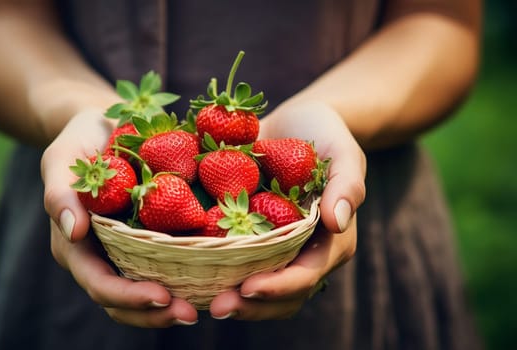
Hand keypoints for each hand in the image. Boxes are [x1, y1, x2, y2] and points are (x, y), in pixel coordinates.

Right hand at [41, 110, 197, 326]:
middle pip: (123, 302)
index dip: (127, 297)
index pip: (99, 283)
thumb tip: (74, 231)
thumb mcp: (62, 158)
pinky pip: (165, 265)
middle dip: (154, 314)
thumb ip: (60, 192)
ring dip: (171, 306)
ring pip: (145, 292)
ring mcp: (125, 251)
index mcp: (76, 246)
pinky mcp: (149, 240)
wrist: (103, 129)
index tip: (161, 297)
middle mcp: (101, 256)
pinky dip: (185, 277)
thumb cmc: (80, 142)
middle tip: (191, 314)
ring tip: (202, 307)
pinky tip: (212, 276)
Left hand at [209, 100, 365, 319]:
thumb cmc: (326, 135)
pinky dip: (211, 268)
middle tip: (218, 308)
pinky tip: (182, 268)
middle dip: (250, 306)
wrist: (295, 122)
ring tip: (196, 300)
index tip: (249, 288)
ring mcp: (273, 246)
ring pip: (253, 287)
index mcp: (329, 241)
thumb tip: (336, 223)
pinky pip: (232, 258)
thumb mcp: (344, 152)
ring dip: (228, 296)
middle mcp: (300, 252)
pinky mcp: (248, 235)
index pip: (306, 274)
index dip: (280, 287)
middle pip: (279, 296)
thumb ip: (347, 185)